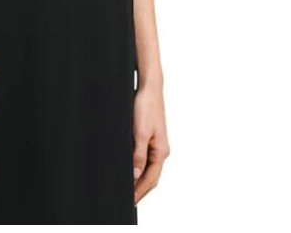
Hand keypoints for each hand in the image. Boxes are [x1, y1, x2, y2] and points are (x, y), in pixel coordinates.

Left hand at [133, 82, 169, 203]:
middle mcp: (161, 150)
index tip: (130, 202)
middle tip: (128, 200)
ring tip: (128, 189)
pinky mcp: (151, 136)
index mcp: (161, 152)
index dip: (140, 192)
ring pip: (149, 168)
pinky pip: (146, 158)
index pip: (151, 179)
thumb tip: (135, 175)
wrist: (149, 87)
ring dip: (140, 180)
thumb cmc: (146, 107)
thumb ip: (138, 155)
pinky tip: (131, 168)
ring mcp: (157, 144)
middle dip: (141, 190)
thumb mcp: (139, 132)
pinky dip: (140, 167)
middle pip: (152, 177)